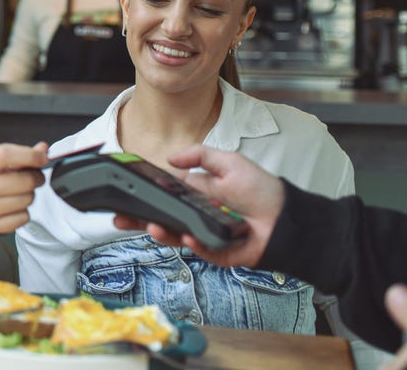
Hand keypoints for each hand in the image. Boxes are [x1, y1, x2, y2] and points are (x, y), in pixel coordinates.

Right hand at [0, 142, 48, 233]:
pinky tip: (14, 205)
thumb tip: (43, 151)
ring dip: (30, 195)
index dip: (30, 156)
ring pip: (27, 200)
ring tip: (20, 191)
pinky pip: (24, 217)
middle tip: (34, 177)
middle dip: (36, 178)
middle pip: (25, 181)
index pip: (6, 155)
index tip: (42, 158)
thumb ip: (22, 154)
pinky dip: (24, 212)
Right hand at [111, 145, 283, 267]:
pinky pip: (199, 249)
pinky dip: (192, 242)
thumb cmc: (262, 190)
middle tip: (119, 217)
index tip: (126, 190)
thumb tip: (170, 158)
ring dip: (161, 231)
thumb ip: (201, 155)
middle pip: (161, 217)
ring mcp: (204, 234)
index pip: (163, 194)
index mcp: (196, 193)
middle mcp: (196, 214)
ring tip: (152, 225)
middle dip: (138, 217)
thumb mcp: (230, 163)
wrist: (287, 218)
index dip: (145, 193)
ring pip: (174, 235)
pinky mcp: (216, 251)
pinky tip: (188, 235)